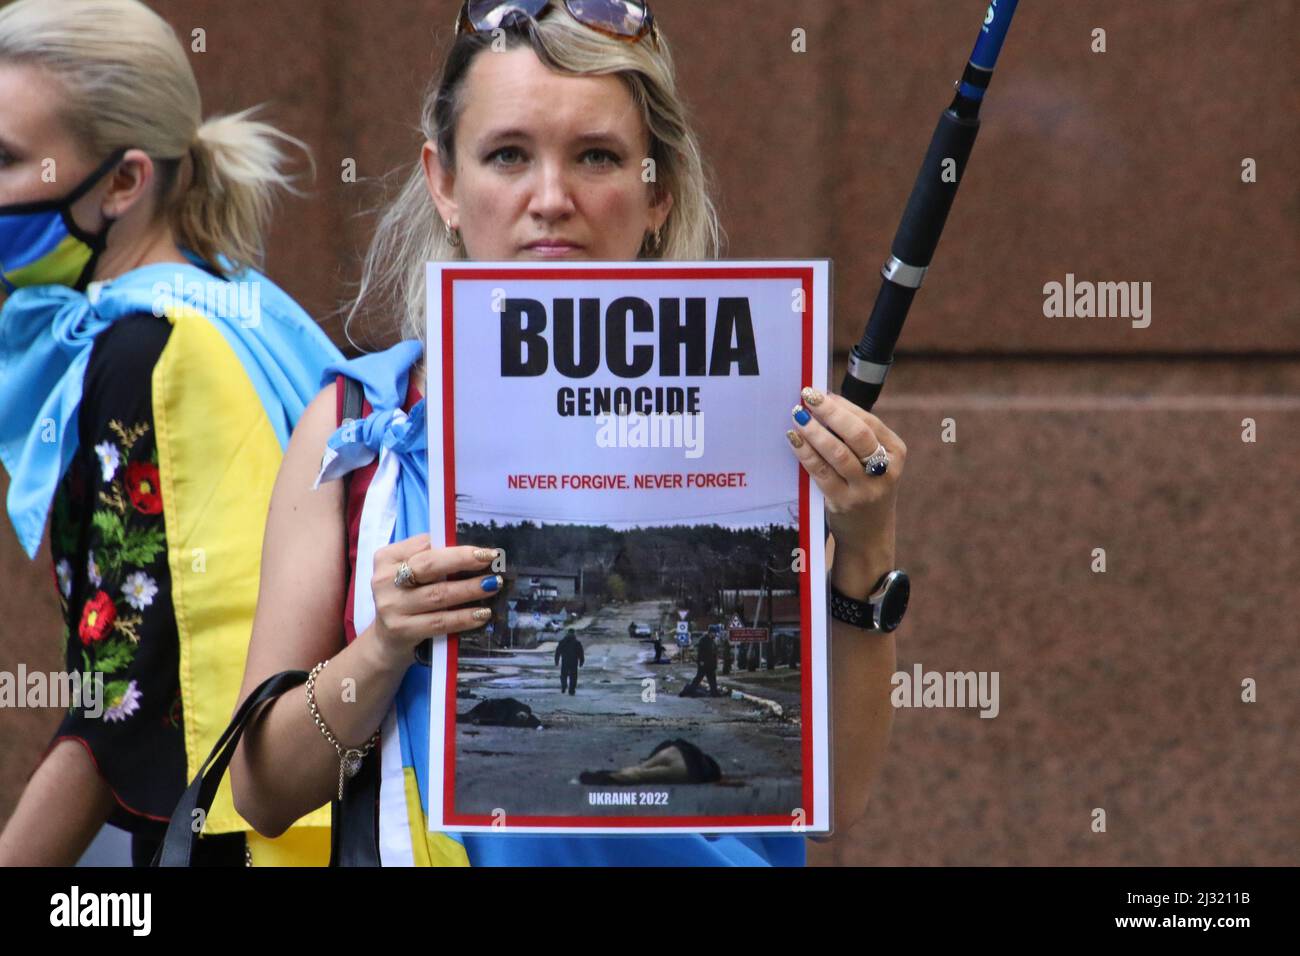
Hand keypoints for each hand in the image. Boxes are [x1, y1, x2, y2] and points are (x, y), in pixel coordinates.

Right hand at [369, 534, 501, 666]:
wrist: (386, 642)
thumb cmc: (407, 600)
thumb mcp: (410, 576)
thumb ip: (432, 561)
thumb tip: (474, 553)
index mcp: (387, 558)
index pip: (424, 545)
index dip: (456, 548)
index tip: (484, 550)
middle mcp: (385, 580)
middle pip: (429, 566)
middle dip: (463, 561)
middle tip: (490, 560)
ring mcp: (391, 606)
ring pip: (438, 595)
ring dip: (469, 589)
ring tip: (493, 585)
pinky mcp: (401, 630)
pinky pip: (439, 622)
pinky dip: (463, 617)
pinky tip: (482, 613)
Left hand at [785, 386, 905, 592]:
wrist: (869, 534)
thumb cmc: (867, 487)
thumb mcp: (876, 462)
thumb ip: (857, 437)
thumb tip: (823, 402)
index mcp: (896, 452)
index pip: (868, 422)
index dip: (842, 406)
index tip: (820, 393)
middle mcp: (885, 470)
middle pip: (857, 434)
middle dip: (830, 412)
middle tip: (807, 396)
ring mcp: (866, 489)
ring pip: (837, 453)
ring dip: (814, 431)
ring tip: (797, 416)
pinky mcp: (844, 502)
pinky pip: (821, 472)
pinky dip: (806, 453)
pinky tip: (794, 440)